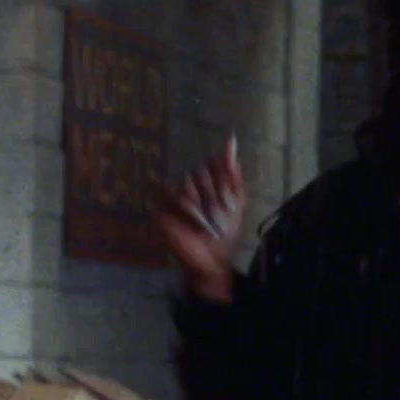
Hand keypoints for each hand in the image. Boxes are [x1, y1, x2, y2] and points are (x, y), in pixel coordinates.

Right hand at [153, 136, 246, 302]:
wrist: (213, 260)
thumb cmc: (225, 233)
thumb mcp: (237, 202)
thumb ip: (233, 173)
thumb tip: (231, 140)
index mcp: (210, 183)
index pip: (215, 164)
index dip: (224, 179)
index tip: (228, 196)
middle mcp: (191, 186)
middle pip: (202, 173)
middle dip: (214, 196)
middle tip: (219, 214)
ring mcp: (174, 196)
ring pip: (188, 183)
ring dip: (203, 205)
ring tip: (207, 221)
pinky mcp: (162, 208)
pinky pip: (172, 195)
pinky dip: (188, 210)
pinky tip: (194, 222)